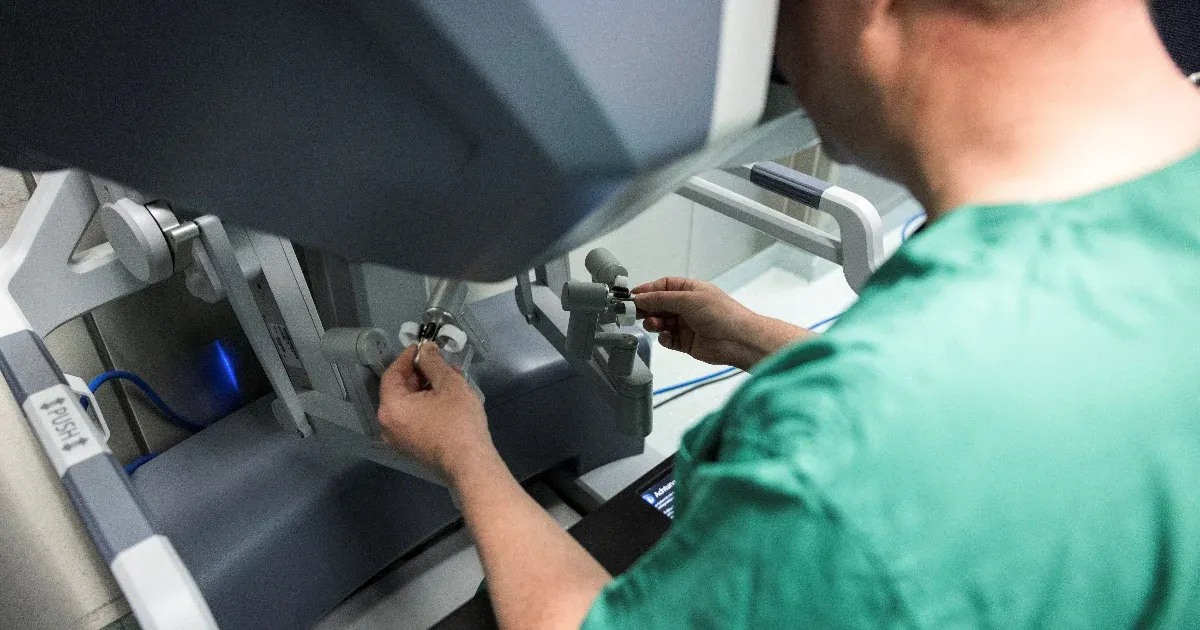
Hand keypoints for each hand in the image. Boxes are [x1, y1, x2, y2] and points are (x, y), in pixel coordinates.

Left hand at [378, 344, 493, 481]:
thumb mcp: (448, 384)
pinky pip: (414, 419)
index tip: (423, 347)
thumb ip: (433, 363)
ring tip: (450, 379)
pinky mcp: (411, 448)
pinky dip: (426, 405)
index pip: (392, 374)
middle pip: (399, 390)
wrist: (470, 464)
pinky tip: (447, 399)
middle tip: (441, 362)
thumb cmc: (458, 422)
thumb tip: (426, 350)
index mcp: (391, 408)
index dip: (407, 357)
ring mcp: (398, 439)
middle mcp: (387, 425)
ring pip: (408, 405)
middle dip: (421, 373)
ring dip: (426, 388)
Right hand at [633, 277, 809, 369]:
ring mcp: (685, 324)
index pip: (663, 286)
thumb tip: (639, 298)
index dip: (647, 290)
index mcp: (689, 289)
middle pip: (658, 304)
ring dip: (654, 323)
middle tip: (632, 313)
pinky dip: (663, 338)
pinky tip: (666, 336)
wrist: (738, 340)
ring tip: (655, 325)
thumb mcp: (688, 299)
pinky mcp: (685, 342)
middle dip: (646, 308)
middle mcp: (686, 305)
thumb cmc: (717, 312)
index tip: (631, 296)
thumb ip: (661, 299)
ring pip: (661, 322)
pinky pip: (667, 339)